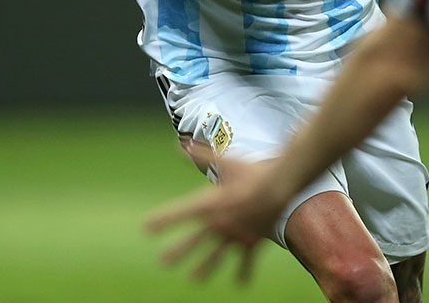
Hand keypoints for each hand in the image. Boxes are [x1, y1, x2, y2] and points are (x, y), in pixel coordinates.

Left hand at [145, 150, 287, 283]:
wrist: (281, 184)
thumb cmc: (252, 172)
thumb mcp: (226, 162)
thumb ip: (201, 154)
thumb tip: (179, 144)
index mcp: (210, 203)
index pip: (180, 213)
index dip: (163, 220)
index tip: (147, 228)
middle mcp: (219, 223)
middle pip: (195, 241)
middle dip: (179, 251)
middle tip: (164, 261)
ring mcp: (235, 235)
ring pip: (217, 255)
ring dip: (205, 267)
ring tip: (194, 279)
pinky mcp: (252, 240)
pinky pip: (247, 260)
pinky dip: (244, 271)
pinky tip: (240, 284)